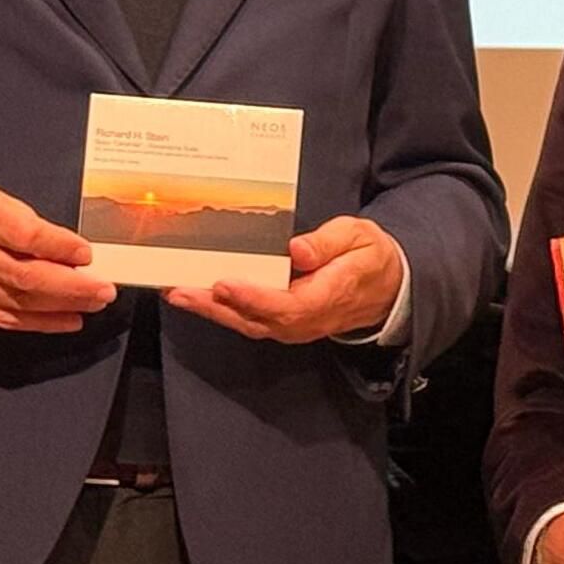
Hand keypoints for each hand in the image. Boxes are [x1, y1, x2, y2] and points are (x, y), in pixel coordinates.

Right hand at [0, 172, 116, 333]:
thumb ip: (28, 224)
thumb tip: (71, 253)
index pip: (24, 234)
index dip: (59, 247)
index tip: (87, 254)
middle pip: (24, 276)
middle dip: (71, 287)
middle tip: (103, 290)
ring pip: (17, 302)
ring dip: (61, 308)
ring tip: (92, 305)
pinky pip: (2, 318)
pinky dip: (37, 323)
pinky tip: (65, 320)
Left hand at [164, 215, 407, 344]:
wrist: (385, 289)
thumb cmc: (368, 257)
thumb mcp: (358, 237)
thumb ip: (328, 243)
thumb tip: (298, 251)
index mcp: (330, 295)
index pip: (288, 305)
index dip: (254, 298)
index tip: (224, 283)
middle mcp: (308, 319)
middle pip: (257, 320)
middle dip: (216, 306)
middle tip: (181, 290)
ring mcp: (295, 326)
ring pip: (248, 324)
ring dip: (211, 311)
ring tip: (178, 293)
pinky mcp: (284, 324)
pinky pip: (250, 322)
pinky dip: (221, 312)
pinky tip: (198, 298)